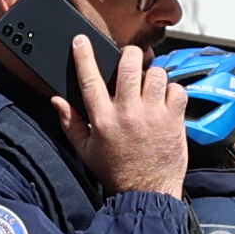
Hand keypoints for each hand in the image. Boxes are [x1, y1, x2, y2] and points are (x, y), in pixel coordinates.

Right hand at [60, 37, 192, 198]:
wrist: (146, 193)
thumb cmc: (116, 172)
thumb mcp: (85, 151)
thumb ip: (71, 123)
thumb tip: (57, 101)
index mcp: (103, 119)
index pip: (90, 79)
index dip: (84, 55)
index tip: (81, 41)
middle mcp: (128, 113)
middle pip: (128, 65)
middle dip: (129, 55)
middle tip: (129, 60)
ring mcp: (153, 115)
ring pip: (155, 74)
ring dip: (152, 75)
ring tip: (149, 86)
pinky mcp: (174, 120)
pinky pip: (177, 90)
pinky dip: (173, 91)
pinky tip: (165, 100)